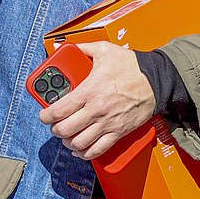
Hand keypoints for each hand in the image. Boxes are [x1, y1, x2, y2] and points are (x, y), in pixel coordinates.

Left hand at [38, 40, 155, 159]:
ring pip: (79, 143)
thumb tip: (67, 45)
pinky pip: (97, 149)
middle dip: (55, 129)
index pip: (59, 110)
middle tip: (55, 125)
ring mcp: (107, 123)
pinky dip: (85, 153)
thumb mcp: (105, 50)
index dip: (46, 116)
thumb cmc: (131, 66)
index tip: (44, 115)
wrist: (155, 80)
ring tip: (66, 136)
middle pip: (65, 129)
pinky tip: (80, 150)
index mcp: (89, 91)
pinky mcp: (118, 132)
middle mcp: (96, 110)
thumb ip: (83, 48)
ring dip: (68, 142)